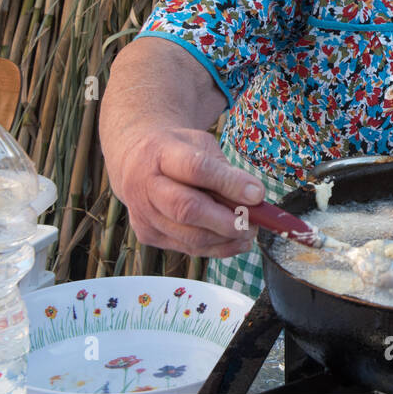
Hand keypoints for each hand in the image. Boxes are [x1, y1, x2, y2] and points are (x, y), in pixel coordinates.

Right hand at [103, 125, 264, 257]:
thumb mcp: (200, 145)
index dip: (229, 184)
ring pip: (189, 236)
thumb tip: (253, 196)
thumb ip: (224, 169)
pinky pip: (187, 247)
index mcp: (159, 153)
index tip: (257, 194)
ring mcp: (143, 214)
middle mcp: (146, 186)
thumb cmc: (176, 151)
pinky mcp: (148, 235)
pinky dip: (217, 248)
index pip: (196, 169)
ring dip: (226, 238)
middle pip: (187, 209)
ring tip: (250, 231)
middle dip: (226, 221)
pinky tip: (236, 241)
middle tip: (254, 222)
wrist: (135, 161)